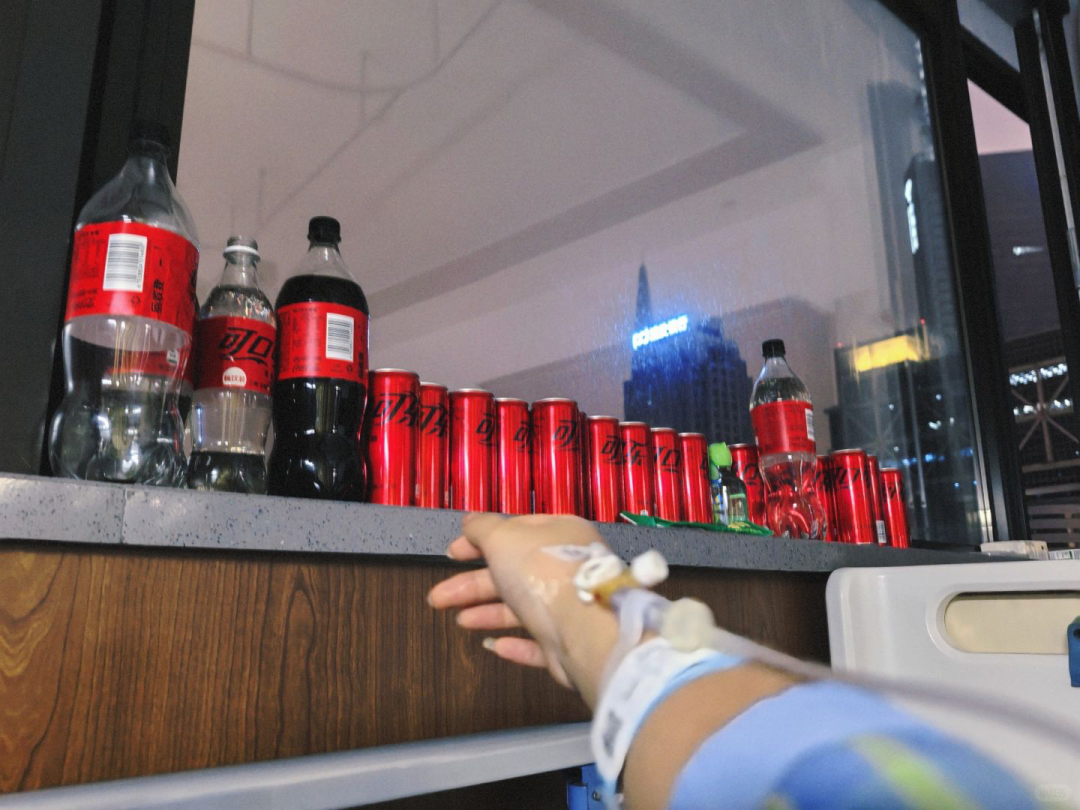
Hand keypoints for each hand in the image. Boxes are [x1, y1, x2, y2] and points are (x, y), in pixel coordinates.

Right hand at [427, 513, 618, 703]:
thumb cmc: (541, 572)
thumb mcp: (503, 537)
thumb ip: (483, 528)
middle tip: (437, 598)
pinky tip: (493, 645)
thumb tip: (471, 521)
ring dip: (487, 613)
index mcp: (558, 533)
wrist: (584, 629)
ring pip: (521, 607)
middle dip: (472, 585)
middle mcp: (566, 567)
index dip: (479, 541)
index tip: (451, 554)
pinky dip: (515, 644)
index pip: (515, 531)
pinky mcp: (569, 642)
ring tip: (459, 622)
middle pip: (511, 572)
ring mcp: (570, 606)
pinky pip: (538, 641)